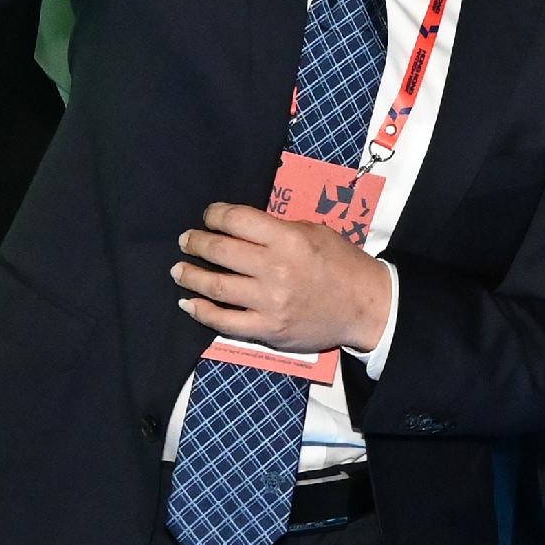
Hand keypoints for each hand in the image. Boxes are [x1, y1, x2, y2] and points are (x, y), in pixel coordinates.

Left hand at [170, 203, 392, 354]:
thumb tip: (240, 227)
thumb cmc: (340, 263)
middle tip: (185, 240)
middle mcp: (274, 268)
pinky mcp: (268, 329)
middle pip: (219, 250)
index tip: (207, 217)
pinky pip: (224, 321)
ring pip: (215, 285)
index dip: (213, 215)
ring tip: (178, 269)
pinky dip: (201, 311)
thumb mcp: (314, 231)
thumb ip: (277, 229)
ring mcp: (269, 302)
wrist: (365, 306)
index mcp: (287, 239)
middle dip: (195, 241)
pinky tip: (189, 303)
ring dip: (190, 275)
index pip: (235, 220)